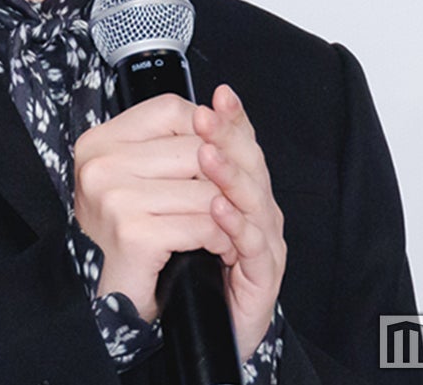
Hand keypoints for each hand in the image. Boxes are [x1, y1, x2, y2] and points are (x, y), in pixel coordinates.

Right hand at [72, 94, 232, 321]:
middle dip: (224, 177)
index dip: (206, 129)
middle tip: (236, 199)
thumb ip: (176, 140)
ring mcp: (114, 198)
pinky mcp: (134, 234)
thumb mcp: (143, 176)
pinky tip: (219, 248)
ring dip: (228, 213)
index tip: (220, 153)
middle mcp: (100, 164)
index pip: (171, 111)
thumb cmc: (127, 234)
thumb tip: (227, 102)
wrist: (107, 299)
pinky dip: (221, 239)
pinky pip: (204, 225)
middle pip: (195, 149)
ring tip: (230, 227)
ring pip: (205, 190)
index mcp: (99, 142)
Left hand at [194, 83, 285, 352]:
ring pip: (255, 201)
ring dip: (231, 175)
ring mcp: (263, 242)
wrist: (203, 329)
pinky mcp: (262, 277)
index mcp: (239, 189)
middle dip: (230, 137)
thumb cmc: (187, 268)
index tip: (217, 95)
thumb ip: (173, 174)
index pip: (242, 145)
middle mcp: (257, 210)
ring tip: (208, 155)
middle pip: (252, 164)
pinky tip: (219, 209)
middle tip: (209, 116)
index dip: (232, 120)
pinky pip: (254, 246)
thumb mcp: (173, 212)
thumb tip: (158, 131)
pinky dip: (237, 225)